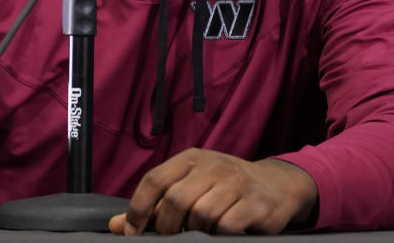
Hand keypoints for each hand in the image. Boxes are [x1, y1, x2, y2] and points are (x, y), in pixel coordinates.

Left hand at [108, 148, 316, 234]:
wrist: (277, 185)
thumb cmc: (225, 188)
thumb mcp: (190, 187)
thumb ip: (154, 205)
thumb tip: (117, 226)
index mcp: (190, 158)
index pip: (154, 179)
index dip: (139, 208)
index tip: (133, 232)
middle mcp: (212, 165)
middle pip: (175, 199)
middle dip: (167, 226)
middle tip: (171, 238)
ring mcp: (236, 182)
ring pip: (201, 214)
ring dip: (195, 232)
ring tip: (200, 234)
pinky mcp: (256, 203)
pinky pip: (226, 226)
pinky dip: (218, 235)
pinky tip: (222, 234)